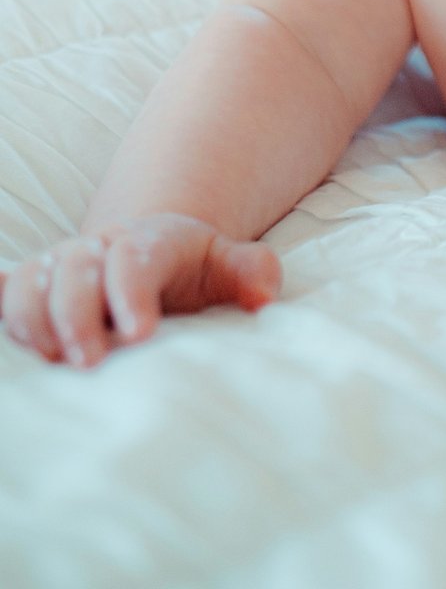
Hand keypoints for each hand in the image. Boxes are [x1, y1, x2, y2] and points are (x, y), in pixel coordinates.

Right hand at [0, 213, 281, 366]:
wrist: (150, 257)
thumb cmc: (192, 272)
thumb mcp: (226, 265)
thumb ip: (250, 272)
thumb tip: (263, 294)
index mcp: (151, 242)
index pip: (136, 259)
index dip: (133, 293)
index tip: (141, 334)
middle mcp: (99, 249)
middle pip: (76, 268)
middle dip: (78, 312)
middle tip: (91, 360)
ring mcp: (61, 266)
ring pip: (31, 279)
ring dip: (32, 316)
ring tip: (48, 358)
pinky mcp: (33, 287)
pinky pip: (4, 289)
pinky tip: (3, 331)